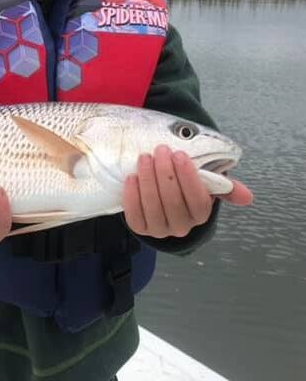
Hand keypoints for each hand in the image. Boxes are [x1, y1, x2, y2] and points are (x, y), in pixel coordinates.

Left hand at [122, 145, 253, 238]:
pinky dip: (132, 195)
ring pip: (153, 206)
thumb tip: (248, 197)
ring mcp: (159, 229)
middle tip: (160, 150)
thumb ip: (224, 187)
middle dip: (165, 173)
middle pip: (173, 201)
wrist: (162, 200)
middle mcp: (181, 226)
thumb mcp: (205, 184)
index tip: (180, 155)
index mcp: (200, 214)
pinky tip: (132, 177)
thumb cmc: (185, 186)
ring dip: (148, 179)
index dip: (188, 177)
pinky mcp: (140, 228)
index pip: (197, 199)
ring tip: (145, 158)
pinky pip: (134, 214)